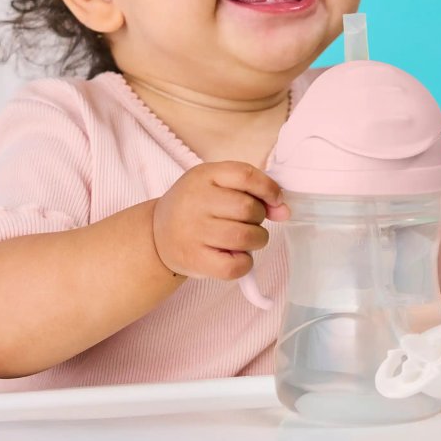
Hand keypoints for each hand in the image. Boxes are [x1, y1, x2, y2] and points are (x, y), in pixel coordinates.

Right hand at [151, 161, 288, 280]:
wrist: (156, 236)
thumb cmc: (195, 207)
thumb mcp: (215, 185)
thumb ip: (251, 190)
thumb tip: (284, 210)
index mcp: (203, 175)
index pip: (246, 175)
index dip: (269, 189)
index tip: (276, 200)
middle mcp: (196, 201)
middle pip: (248, 208)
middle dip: (260, 217)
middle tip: (249, 221)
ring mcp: (194, 232)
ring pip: (246, 237)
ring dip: (257, 239)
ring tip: (247, 238)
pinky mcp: (196, 260)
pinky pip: (236, 265)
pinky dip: (245, 262)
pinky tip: (236, 255)